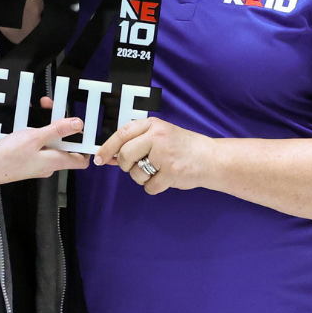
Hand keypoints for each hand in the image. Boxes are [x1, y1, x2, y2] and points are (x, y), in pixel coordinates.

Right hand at [0, 113, 89, 186]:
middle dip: (62, 129)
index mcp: (56, 161)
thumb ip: (57, 130)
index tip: (82, 132)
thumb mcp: (35, 137)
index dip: (86, 147)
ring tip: (38, 117)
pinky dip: (38, 138)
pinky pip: (40, 149)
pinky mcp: (28, 163)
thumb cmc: (9, 156)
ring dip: (48, 131)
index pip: (82, 160)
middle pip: (66, 148)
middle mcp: (50, 165)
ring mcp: (39, 165)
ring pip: (51, 147)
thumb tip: (78, 124)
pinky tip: (28, 128)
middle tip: (54, 113)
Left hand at [96, 117, 210, 194]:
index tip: (98, 158)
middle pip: (125, 155)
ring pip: (135, 173)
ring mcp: (165, 155)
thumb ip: (135, 143)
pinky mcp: (172, 173)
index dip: (107, 148)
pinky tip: (166, 179)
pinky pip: (149, 186)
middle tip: (138, 166)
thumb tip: (107, 157)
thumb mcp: (159, 137)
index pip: (122, 134)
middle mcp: (158, 137)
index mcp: (153, 125)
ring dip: (142, 178)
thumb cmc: (183, 148)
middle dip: (127, 165)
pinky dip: (155, 187)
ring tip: (158, 170)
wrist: (213, 159)